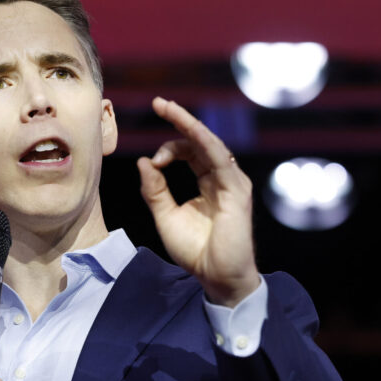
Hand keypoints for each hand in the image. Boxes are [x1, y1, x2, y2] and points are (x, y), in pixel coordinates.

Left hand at [137, 97, 259, 305]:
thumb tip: (144, 162)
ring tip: (168, 108)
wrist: (216, 277)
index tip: (152, 161)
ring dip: (188, 124)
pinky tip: (189, 130)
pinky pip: (220, 159)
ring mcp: (231, 183)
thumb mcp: (166, 216)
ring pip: (210, 144)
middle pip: (200, 141)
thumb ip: (155, 190)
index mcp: (207, 183)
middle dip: (179, 120)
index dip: (169, 148)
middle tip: (159, 103)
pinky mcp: (237, 191)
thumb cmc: (195, 251)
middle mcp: (221, 178)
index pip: (190, 152)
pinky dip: (204, 142)